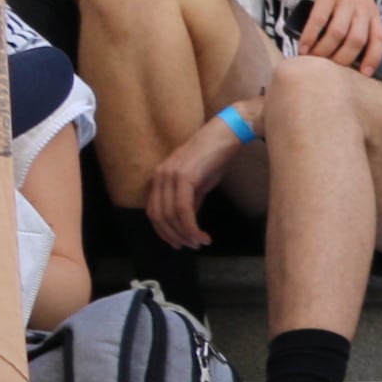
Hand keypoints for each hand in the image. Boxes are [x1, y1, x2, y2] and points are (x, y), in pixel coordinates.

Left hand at [147, 112, 247, 249]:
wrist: (227, 134)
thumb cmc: (215, 155)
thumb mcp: (199, 182)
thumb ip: (190, 200)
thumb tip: (188, 222)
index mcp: (160, 177)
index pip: (154, 212)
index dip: (164, 231)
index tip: (179, 243)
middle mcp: (160, 176)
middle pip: (159, 216)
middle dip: (174, 236)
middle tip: (190, 247)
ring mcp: (170, 176)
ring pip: (171, 216)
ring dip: (185, 234)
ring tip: (200, 243)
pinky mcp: (185, 177)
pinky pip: (183, 210)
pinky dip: (191, 227)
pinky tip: (203, 235)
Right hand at [296, 0, 381, 70]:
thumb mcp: (358, 0)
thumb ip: (359, 21)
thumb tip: (353, 53)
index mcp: (372, 11)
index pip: (381, 39)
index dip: (375, 58)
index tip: (365, 75)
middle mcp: (362, 7)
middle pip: (357, 42)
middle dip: (342, 60)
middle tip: (328, 69)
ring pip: (338, 34)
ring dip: (324, 51)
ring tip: (312, 59)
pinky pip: (319, 20)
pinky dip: (311, 37)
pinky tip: (303, 47)